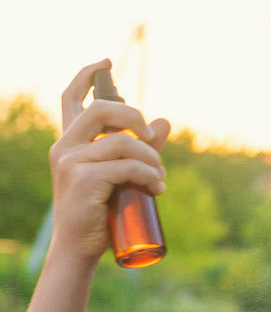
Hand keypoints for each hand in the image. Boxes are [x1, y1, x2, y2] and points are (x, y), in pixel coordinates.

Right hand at [48, 59, 170, 264]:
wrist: (80, 249)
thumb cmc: (100, 213)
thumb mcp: (122, 175)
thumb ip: (142, 148)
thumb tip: (165, 121)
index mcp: (70, 142)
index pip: (71, 98)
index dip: (87, 75)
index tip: (106, 61)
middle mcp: (65, 147)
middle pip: (101, 109)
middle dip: (134, 116)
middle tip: (151, 136)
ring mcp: (71, 162)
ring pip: (122, 142)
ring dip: (150, 156)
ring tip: (159, 176)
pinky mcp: (83, 179)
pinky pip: (126, 165)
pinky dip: (148, 174)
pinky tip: (157, 188)